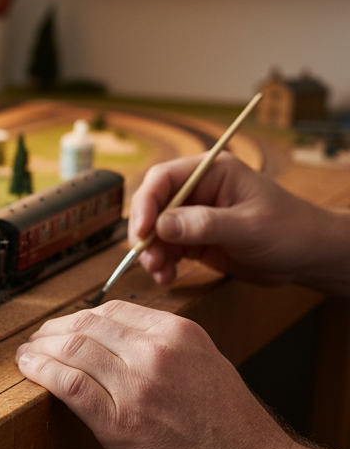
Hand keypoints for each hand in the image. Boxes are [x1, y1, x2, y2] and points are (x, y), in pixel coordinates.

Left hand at [15, 301, 293, 448]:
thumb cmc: (234, 432)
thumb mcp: (207, 367)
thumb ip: (166, 350)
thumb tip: (120, 344)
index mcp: (179, 333)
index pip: (113, 310)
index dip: (79, 318)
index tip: (63, 328)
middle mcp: (156, 351)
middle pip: (86, 325)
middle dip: (53, 331)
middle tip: (35, 340)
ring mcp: (136, 385)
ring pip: (71, 349)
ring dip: (39, 349)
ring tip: (25, 355)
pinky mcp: (118, 421)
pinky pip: (67, 383)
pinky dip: (40, 371)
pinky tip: (28, 370)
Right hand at [130, 152, 347, 290]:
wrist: (308, 256)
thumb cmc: (290, 230)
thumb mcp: (248, 226)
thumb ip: (205, 224)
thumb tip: (163, 226)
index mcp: (212, 172)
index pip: (163, 179)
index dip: (146, 203)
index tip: (141, 232)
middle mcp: (198, 191)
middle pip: (153, 206)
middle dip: (145, 233)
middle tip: (148, 258)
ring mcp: (195, 215)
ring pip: (156, 231)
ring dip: (152, 252)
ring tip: (160, 272)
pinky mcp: (195, 239)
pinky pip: (167, 249)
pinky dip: (162, 264)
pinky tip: (168, 276)